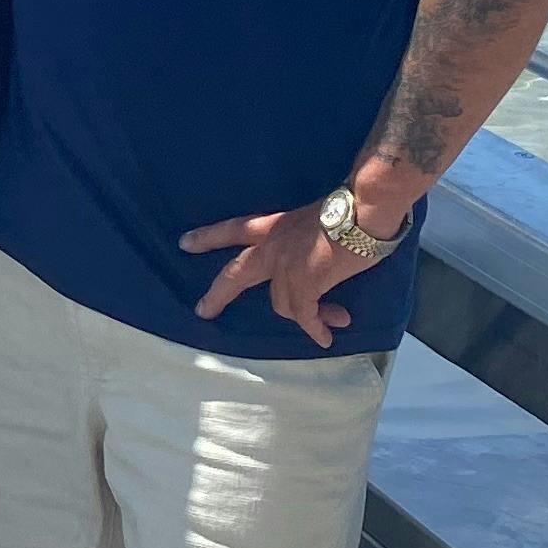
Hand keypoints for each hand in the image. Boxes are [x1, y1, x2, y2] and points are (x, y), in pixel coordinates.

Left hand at [178, 197, 394, 344]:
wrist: (363, 210)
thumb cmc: (349, 209)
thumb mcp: (311, 220)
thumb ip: (302, 240)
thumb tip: (315, 262)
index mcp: (274, 226)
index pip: (233, 229)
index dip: (208, 237)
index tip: (185, 243)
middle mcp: (273, 246)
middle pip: (236, 273)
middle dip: (218, 294)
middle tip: (202, 310)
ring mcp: (285, 267)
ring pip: (282, 304)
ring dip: (306, 316)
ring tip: (331, 321)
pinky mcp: (304, 284)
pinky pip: (305, 316)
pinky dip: (316, 328)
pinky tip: (325, 337)